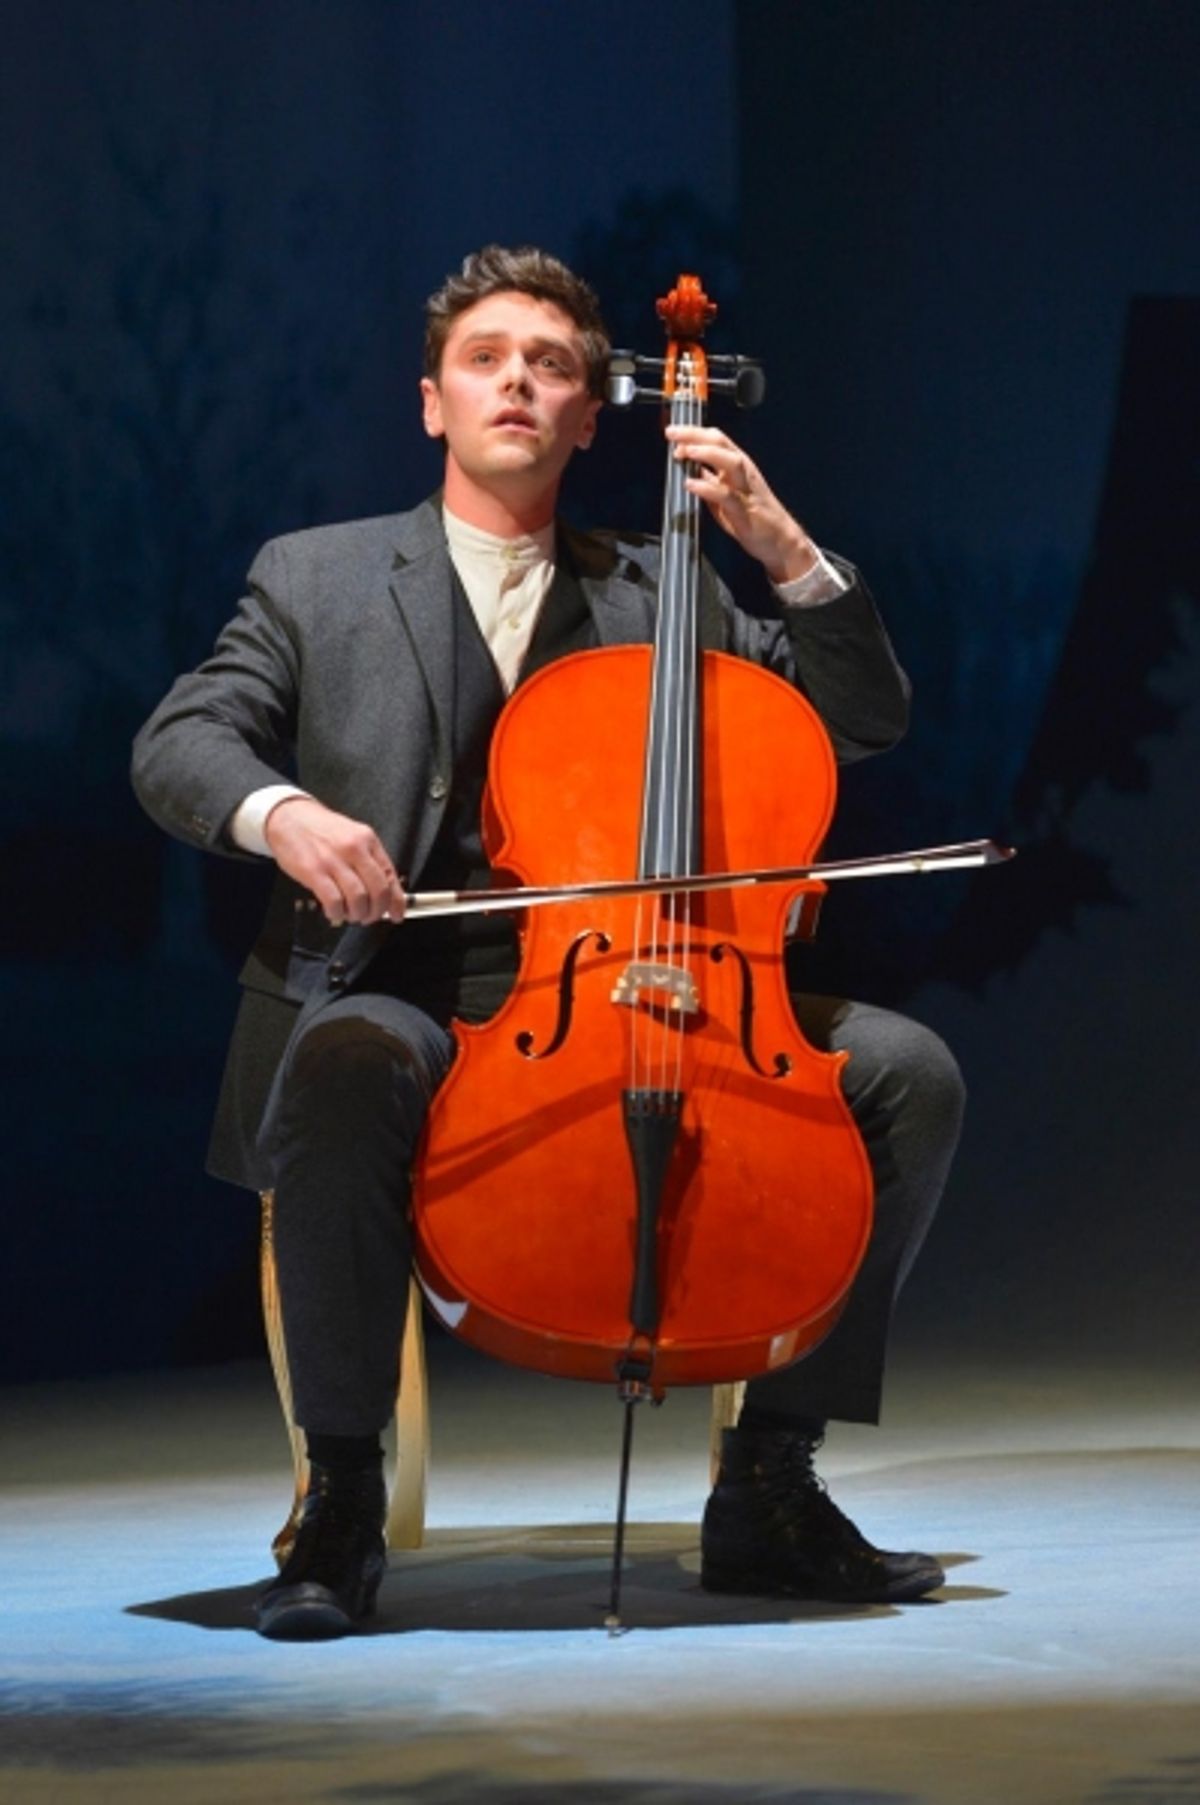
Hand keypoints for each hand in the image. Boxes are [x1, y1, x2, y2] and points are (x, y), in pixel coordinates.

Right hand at [264, 797, 406, 926]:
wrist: (289, 817)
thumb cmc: (321, 830)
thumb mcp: (352, 836)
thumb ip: (368, 860)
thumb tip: (384, 892)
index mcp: (367, 840)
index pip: (390, 875)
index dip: (396, 901)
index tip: (396, 914)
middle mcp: (354, 848)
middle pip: (378, 890)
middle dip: (376, 911)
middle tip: (369, 917)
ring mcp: (334, 860)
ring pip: (358, 899)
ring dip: (357, 914)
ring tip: (350, 914)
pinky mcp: (314, 871)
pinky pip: (334, 901)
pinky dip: (337, 913)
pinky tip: (334, 911)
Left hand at [664, 423, 817, 583]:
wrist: (781, 540)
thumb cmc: (754, 518)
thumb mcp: (727, 495)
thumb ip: (711, 482)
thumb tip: (692, 469)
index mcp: (739, 467)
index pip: (716, 440)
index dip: (694, 433)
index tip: (673, 433)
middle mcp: (744, 472)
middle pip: (721, 443)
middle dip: (695, 435)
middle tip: (672, 433)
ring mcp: (746, 490)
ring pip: (730, 462)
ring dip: (706, 453)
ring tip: (685, 451)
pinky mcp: (745, 510)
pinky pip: (726, 495)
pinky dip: (707, 488)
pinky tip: (691, 484)